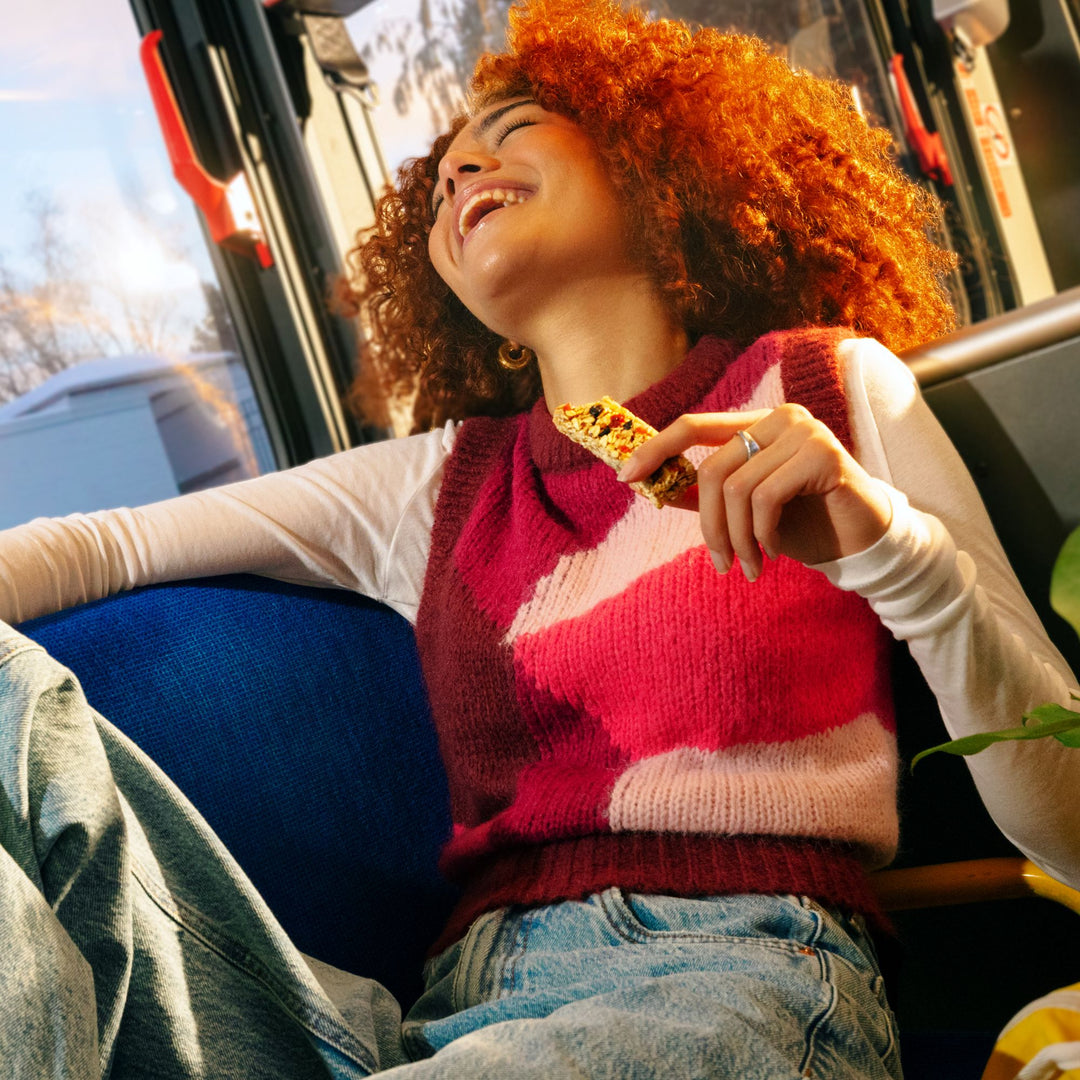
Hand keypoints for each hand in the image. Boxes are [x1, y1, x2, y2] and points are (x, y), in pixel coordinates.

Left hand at [618, 404, 891, 580]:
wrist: (864, 540)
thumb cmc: (803, 523)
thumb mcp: (746, 509)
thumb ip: (706, 493)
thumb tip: (656, 488)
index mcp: (757, 423)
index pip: (694, 424)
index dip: (655, 448)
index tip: (626, 478)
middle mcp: (779, 417)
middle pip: (711, 469)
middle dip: (709, 526)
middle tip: (720, 564)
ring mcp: (803, 431)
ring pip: (736, 488)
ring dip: (738, 539)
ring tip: (750, 565)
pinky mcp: (823, 453)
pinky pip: (766, 497)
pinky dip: (763, 533)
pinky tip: (776, 551)